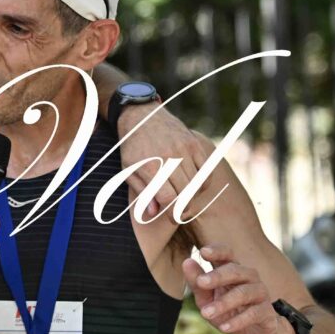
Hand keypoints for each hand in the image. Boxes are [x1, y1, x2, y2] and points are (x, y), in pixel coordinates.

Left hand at [118, 103, 207, 219]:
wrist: (141, 115)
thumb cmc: (132, 147)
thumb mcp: (129, 170)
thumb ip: (142, 192)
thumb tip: (153, 213)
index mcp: (150, 166)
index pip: (168, 198)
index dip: (172, 213)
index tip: (172, 218)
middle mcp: (169, 158)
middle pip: (185, 193)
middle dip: (183, 208)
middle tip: (179, 213)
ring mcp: (184, 150)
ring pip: (197, 184)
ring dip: (193, 196)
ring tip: (184, 199)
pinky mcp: (194, 144)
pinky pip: (206, 170)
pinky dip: (203, 183)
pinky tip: (194, 186)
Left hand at [182, 244, 294, 333]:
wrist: (255, 332)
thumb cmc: (228, 310)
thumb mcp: (207, 299)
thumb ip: (197, 283)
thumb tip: (186, 262)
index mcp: (231, 270)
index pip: (227, 254)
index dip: (217, 251)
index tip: (203, 251)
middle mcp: (248, 277)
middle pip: (235, 270)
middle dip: (217, 276)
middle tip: (201, 282)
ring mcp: (259, 293)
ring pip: (243, 293)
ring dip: (223, 303)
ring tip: (205, 313)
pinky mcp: (266, 311)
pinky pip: (254, 313)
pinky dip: (238, 321)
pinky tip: (224, 328)